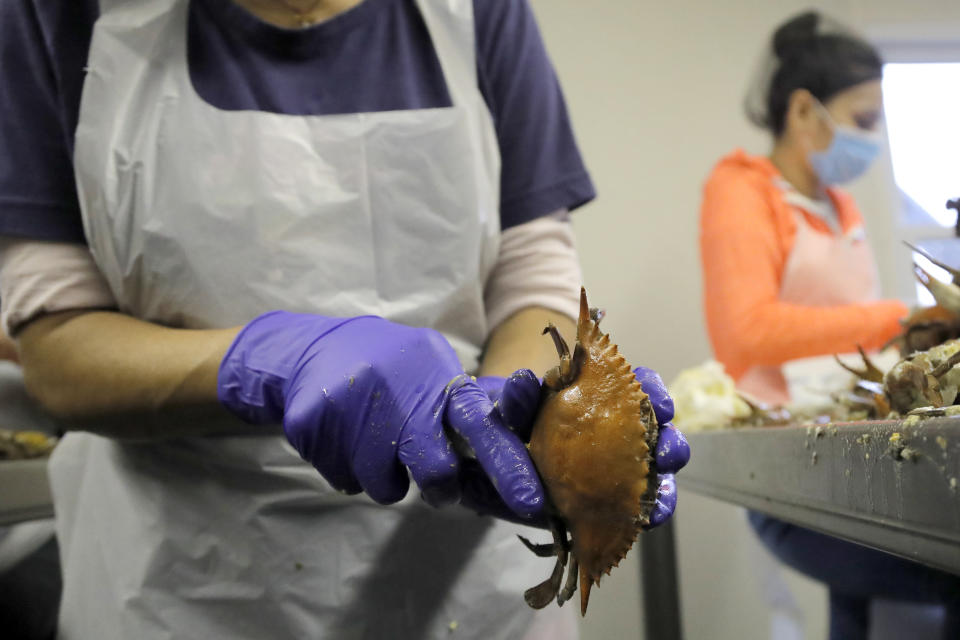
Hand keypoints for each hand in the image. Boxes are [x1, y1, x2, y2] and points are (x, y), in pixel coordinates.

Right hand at [217, 312, 544, 520]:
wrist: (313, 348)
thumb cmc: (391, 367)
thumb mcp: (434, 368)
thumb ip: (471, 406)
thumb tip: (517, 447)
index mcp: (436, 377)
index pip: (481, 423)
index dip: (506, 463)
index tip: (531, 503)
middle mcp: (397, 390)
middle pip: (435, 471)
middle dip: (440, 487)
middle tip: (434, 481)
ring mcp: (352, 408)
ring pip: (385, 486)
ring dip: (386, 475)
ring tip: (375, 437)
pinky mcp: (312, 426)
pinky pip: (346, 481)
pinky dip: (349, 469)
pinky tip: (345, 436)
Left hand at [469, 367, 689, 528]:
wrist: (479, 472)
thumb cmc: (499, 433)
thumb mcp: (503, 414)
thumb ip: (515, 403)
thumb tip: (524, 381)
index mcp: (590, 398)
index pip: (631, 385)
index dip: (650, 389)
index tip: (658, 402)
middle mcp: (610, 430)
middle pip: (655, 430)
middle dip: (669, 441)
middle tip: (667, 452)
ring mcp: (611, 468)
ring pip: (654, 470)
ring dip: (664, 482)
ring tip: (661, 490)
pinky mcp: (604, 504)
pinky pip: (637, 506)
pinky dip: (652, 508)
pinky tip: (651, 514)